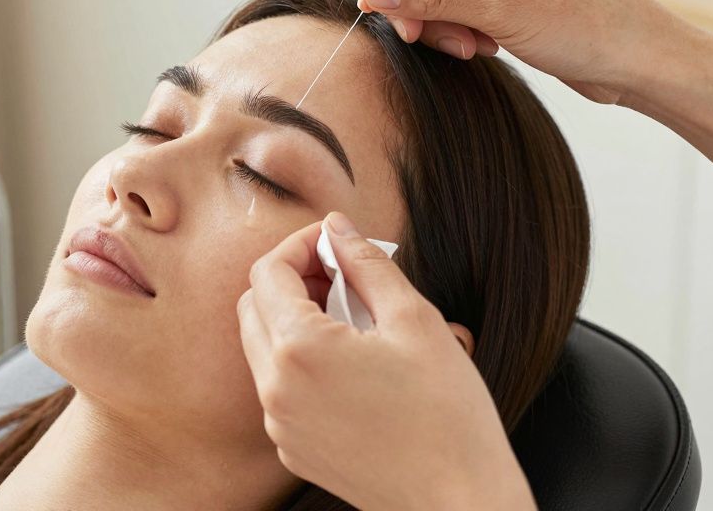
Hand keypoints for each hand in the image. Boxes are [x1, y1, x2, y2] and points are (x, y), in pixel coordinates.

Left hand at [237, 212, 535, 510]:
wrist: (458, 501)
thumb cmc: (448, 415)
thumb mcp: (414, 320)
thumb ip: (367, 264)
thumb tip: (338, 227)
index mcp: (298, 349)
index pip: (269, 271)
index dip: (302, 245)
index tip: (337, 243)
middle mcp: (275, 387)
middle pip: (254, 305)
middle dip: (293, 278)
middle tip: (344, 275)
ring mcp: (279, 422)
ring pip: (262, 346)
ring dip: (293, 318)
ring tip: (353, 316)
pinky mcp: (292, 447)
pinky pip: (278, 386)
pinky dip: (300, 360)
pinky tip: (351, 362)